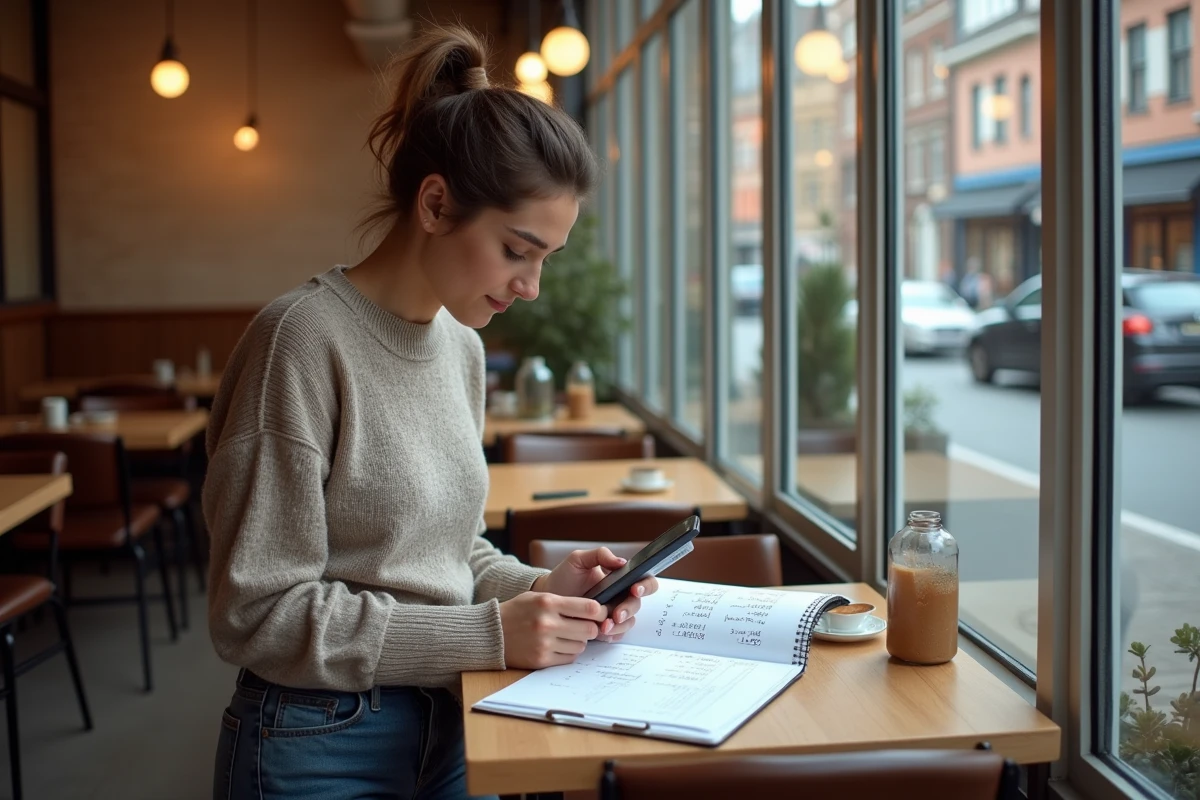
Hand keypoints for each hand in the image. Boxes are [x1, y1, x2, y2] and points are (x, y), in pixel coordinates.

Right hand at [499, 592, 608, 668]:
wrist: (491, 633)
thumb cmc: (517, 612)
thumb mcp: (538, 598)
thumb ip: (564, 602)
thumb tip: (595, 611)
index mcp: (548, 602)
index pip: (590, 608)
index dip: (600, 612)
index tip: (600, 613)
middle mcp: (548, 623)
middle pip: (590, 629)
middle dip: (591, 628)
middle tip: (586, 626)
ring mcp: (544, 644)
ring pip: (581, 645)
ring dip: (579, 641)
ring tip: (567, 635)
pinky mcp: (541, 660)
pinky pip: (569, 658)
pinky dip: (568, 652)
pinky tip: (559, 645)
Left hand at [532, 547, 658, 642]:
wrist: (548, 597)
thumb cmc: (564, 576)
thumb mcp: (578, 560)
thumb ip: (599, 555)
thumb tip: (621, 562)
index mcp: (620, 578)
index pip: (643, 580)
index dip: (645, 586)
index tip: (634, 589)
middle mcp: (620, 595)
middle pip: (637, 604)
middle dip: (629, 610)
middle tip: (616, 614)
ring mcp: (614, 612)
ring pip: (629, 622)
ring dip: (620, 626)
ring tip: (603, 627)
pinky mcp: (605, 628)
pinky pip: (617, 634)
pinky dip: (612, 635)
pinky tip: (602, 634)